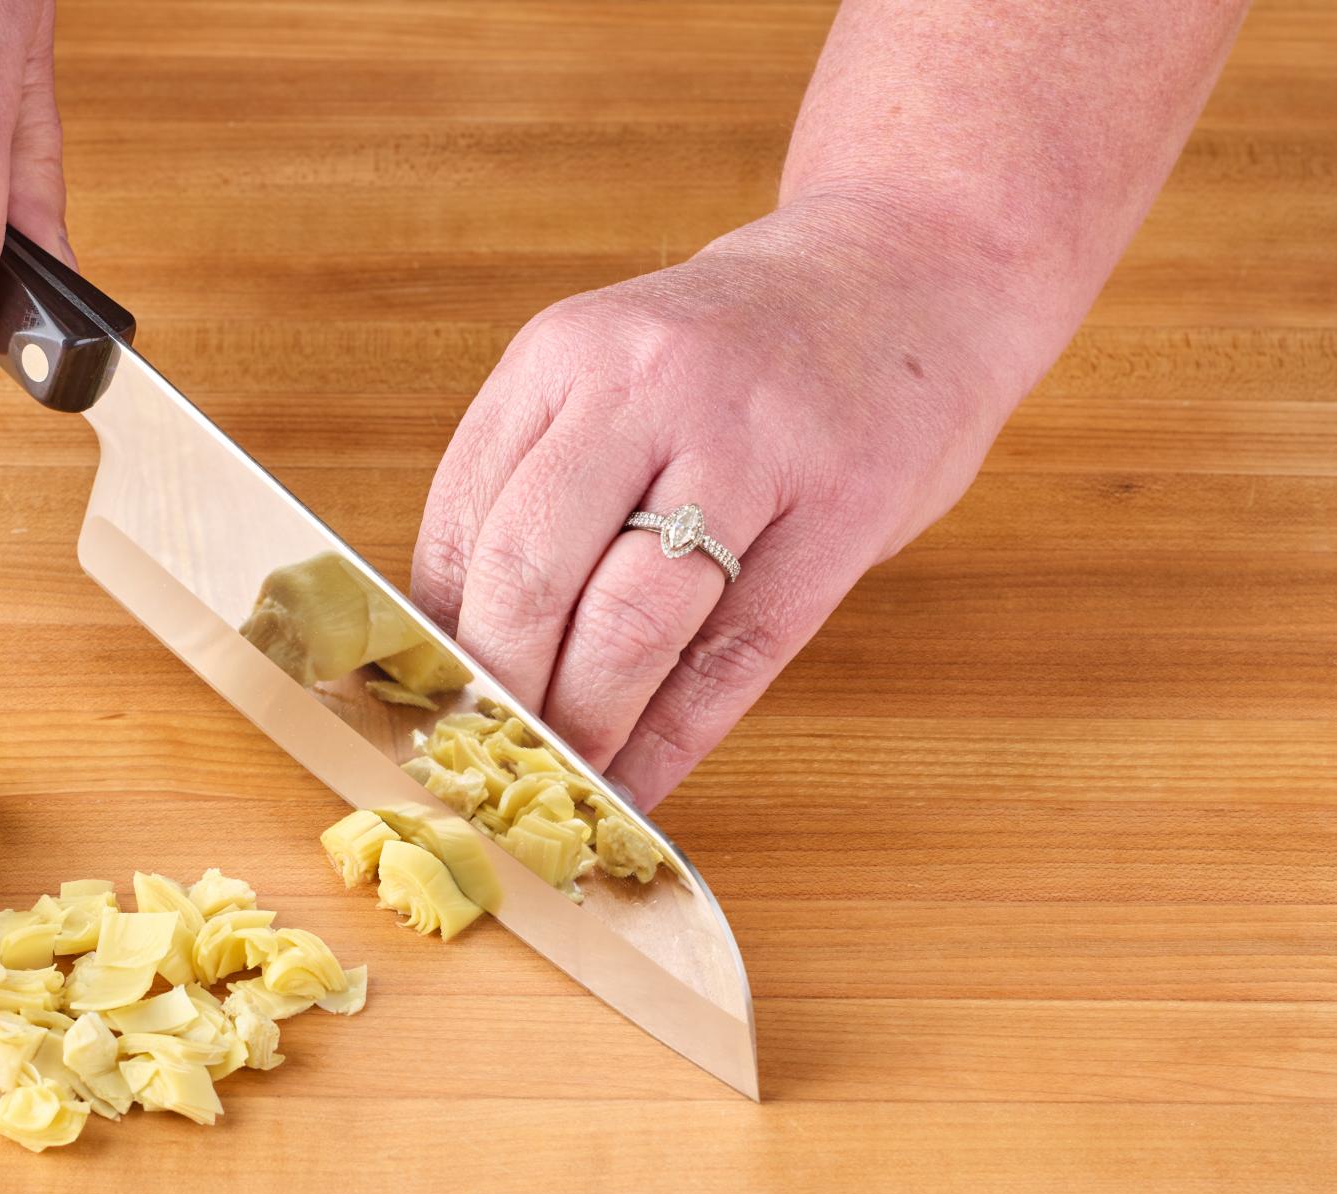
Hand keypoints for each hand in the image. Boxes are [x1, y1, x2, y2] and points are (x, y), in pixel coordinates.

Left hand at [412, 198, 1026, 808]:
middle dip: (498, 694)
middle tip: (485, 764)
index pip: (461, 524)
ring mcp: (749, 445)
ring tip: (562, 785)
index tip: (424, 714)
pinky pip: (736, 654)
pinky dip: (675, 737)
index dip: (432, 642)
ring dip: (583, 728)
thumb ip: (540, 480)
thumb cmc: (744, 349)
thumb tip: (457, 643)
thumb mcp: (615, 373)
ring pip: (628, 623)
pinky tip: (644, 784)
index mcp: (564, 354)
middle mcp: (645, 386)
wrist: (913, 265)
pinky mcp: (840, 509)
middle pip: (530, 575)